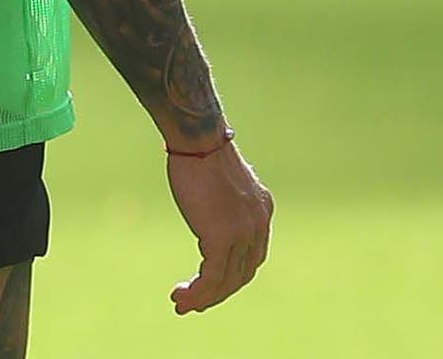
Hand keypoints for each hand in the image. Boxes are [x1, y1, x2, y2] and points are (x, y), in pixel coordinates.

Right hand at [167, 139, 272, 314]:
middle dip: (218, 293)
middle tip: (194, 303)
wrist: (198, 138)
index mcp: (261, 210)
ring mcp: (243, 232)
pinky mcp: (222, 236)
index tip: (209, 284)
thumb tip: (208, 204)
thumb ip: (221, 200)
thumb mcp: (219, 179)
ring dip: (204, 298)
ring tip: (181, 304)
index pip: (252, 256)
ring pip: (228, 280)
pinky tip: (181, 296)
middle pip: (242, 273)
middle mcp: (258, 224)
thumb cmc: (200, 150)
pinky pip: (212, 276)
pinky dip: (198, 292)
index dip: (231, 275)